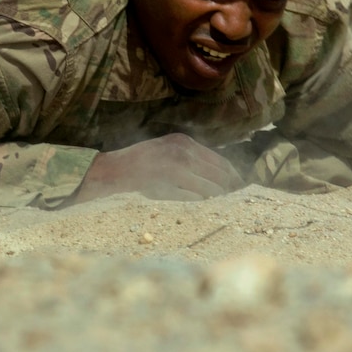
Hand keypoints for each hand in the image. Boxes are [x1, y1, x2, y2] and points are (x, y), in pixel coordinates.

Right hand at [68, 133, 245, 204]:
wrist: (113, 171)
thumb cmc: (140, 163)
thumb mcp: (167, 150)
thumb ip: (191, 158)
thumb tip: (220, 176)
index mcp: (184, 142)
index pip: (220, 161)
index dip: (232, 176)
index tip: (238, 187)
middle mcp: (183, 152)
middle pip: (219, 176)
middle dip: (228, 190)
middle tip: (234, 201)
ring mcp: (176, 169)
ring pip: (210, 190)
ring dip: (215, 199)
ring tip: (218, 207)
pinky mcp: (169, 185)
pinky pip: (194, 200)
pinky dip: (199, 204)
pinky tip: (198, 208)